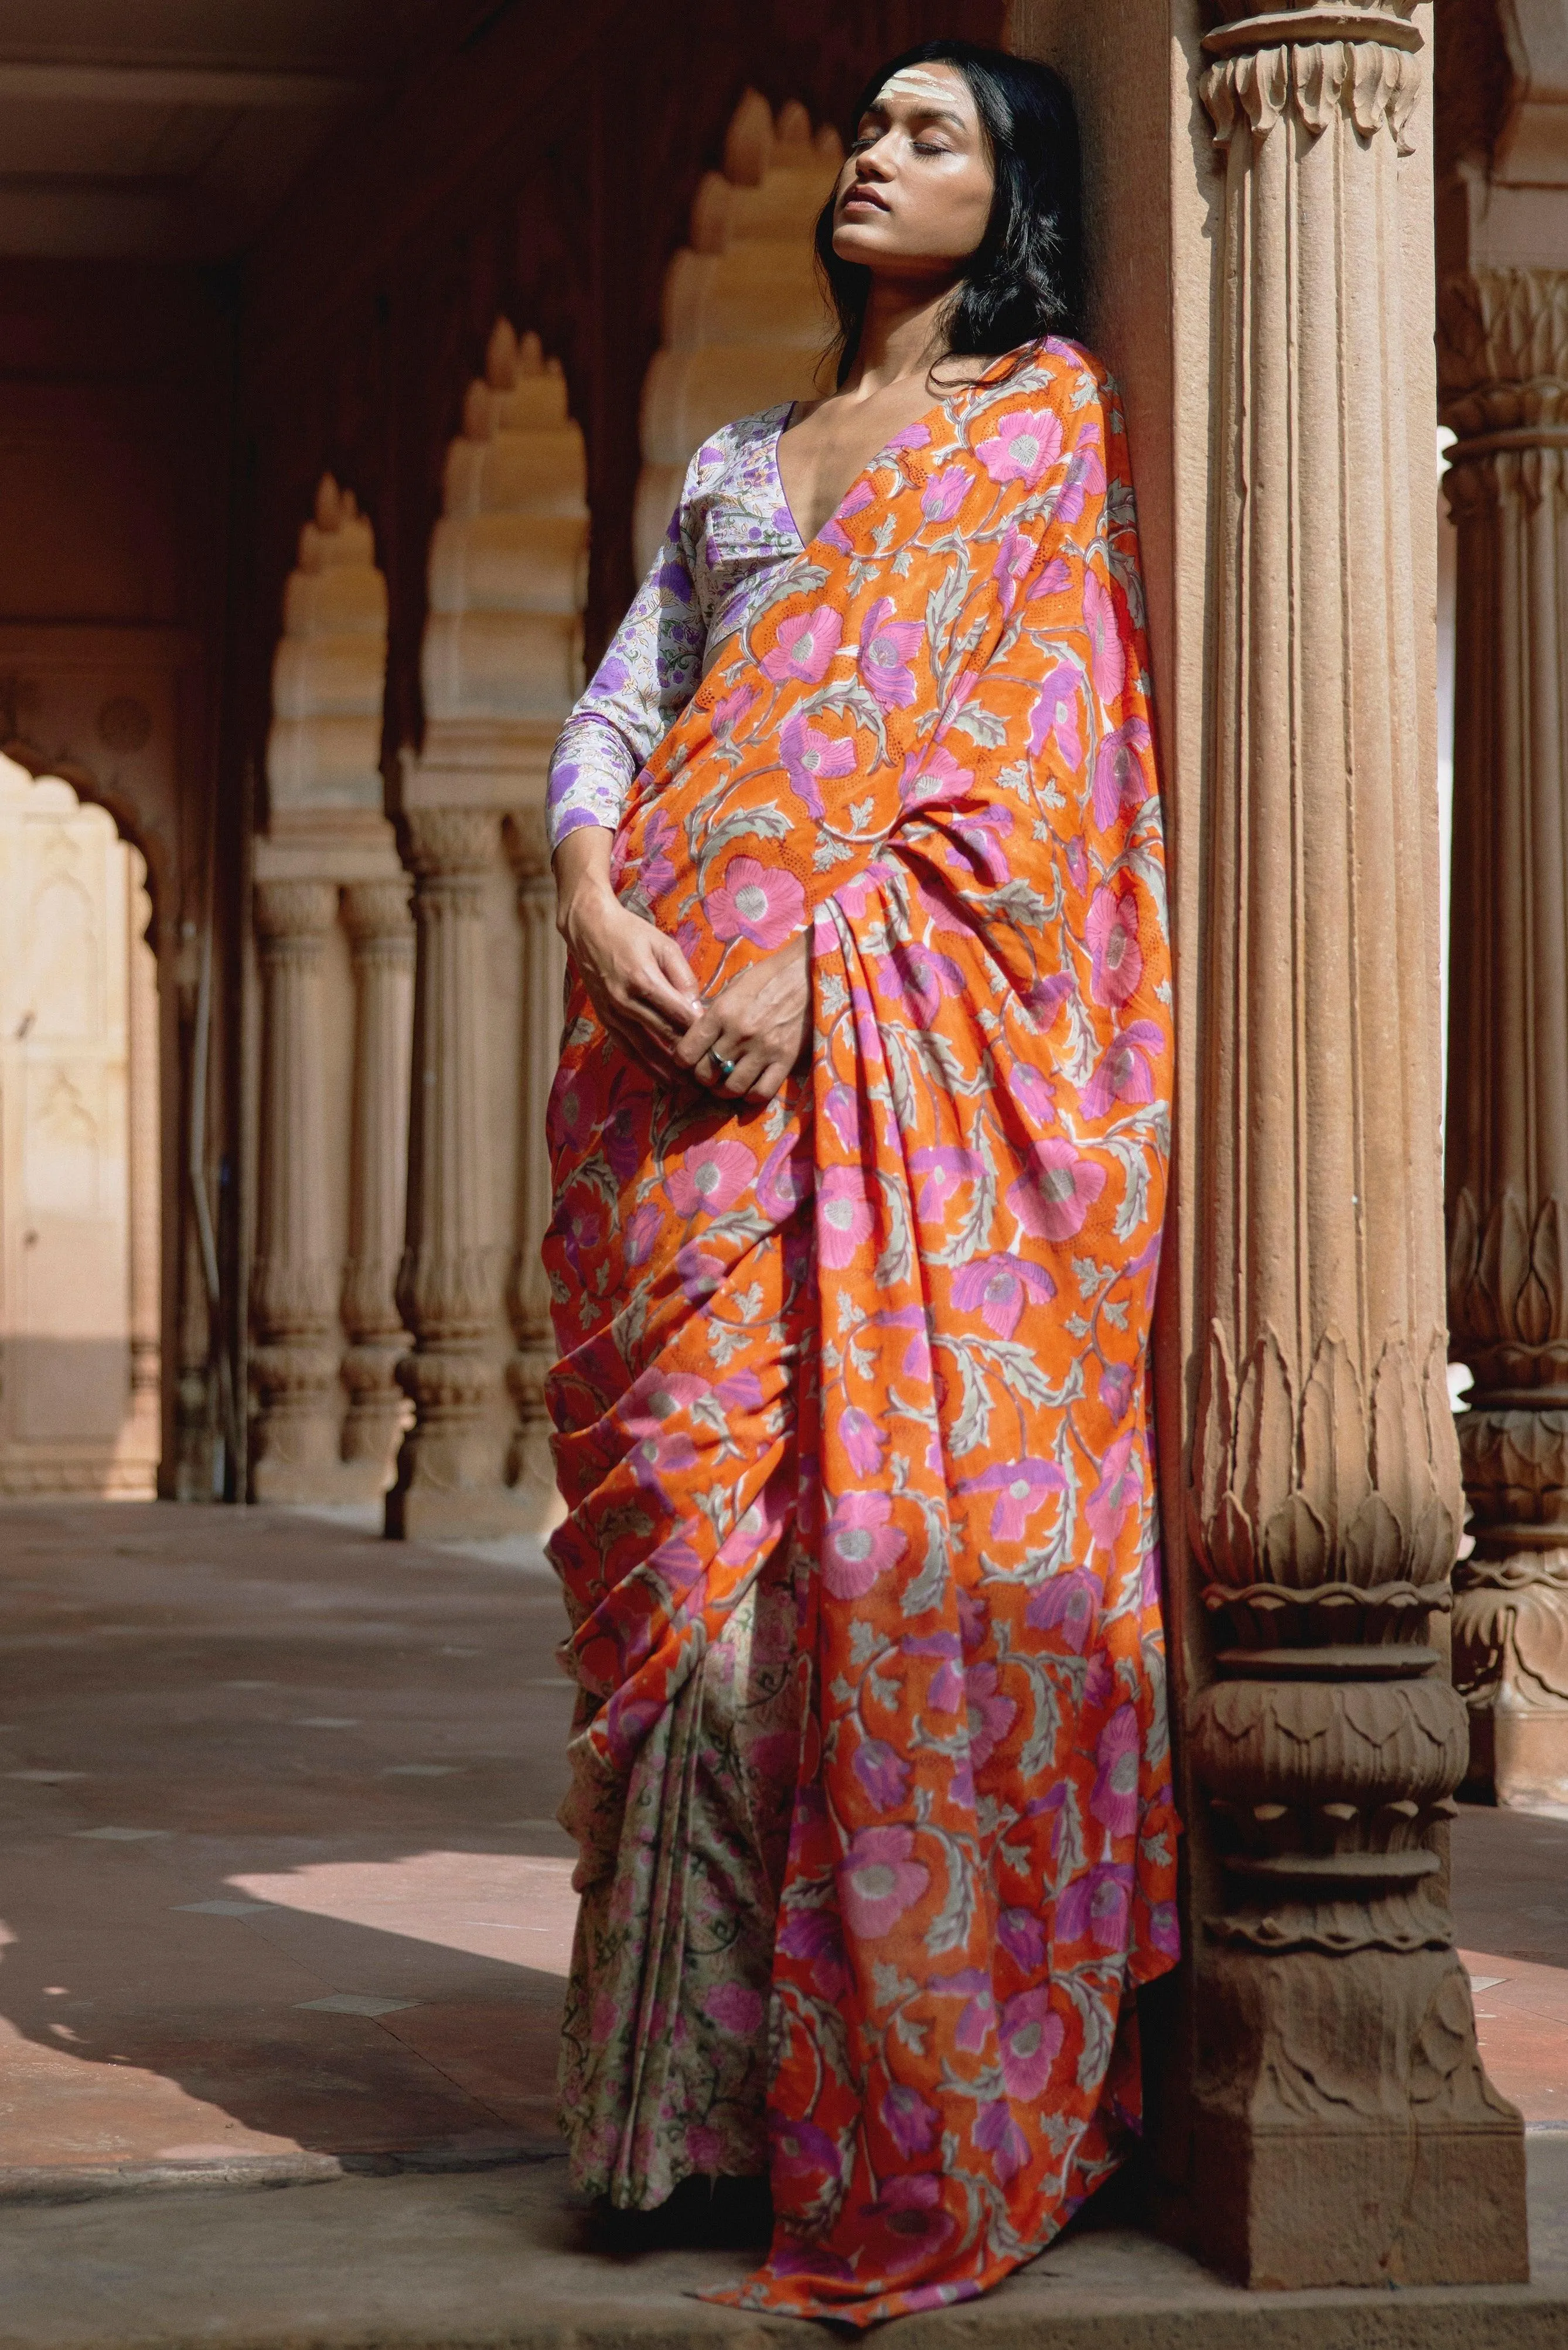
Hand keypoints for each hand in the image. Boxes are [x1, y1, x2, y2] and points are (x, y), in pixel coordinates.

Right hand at [554, 829, 699, 1076]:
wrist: (589, 930)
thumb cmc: (631, 933)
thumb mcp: (664, 945)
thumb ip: (683, 977)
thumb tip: (698, 1008)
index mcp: (643, 979)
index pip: (678, 1014)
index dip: (699, 1031)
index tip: (719, 1045)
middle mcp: (625, 1001)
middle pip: (663, 1036)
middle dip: (688, 1057)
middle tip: (712, 1075)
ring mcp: (613, 1013)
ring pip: (644, 1049)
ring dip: (666, 1071)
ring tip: (687, 1089)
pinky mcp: (605, 1019)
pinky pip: (627, 1048)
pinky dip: (644, 1066)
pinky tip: (660, 1079)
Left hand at [675, 934, 810, 1104]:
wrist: (807, 973)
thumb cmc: (767, 977)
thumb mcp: (732, 989)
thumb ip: (714, 1016)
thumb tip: (696, 1040)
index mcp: (721, 1012)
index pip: (687, 1052)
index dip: (683, 1061)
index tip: (688, 1060)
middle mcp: (739, 1033)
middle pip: (706, 1074)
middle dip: (703, 1078)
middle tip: (709, 1074)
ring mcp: (764, 1049)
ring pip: (732, 1088)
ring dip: (725, 1091)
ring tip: (727, 1084)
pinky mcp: (786, 1059)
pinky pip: (762, 1092)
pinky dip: (751, 1096)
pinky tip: (750, 1087)